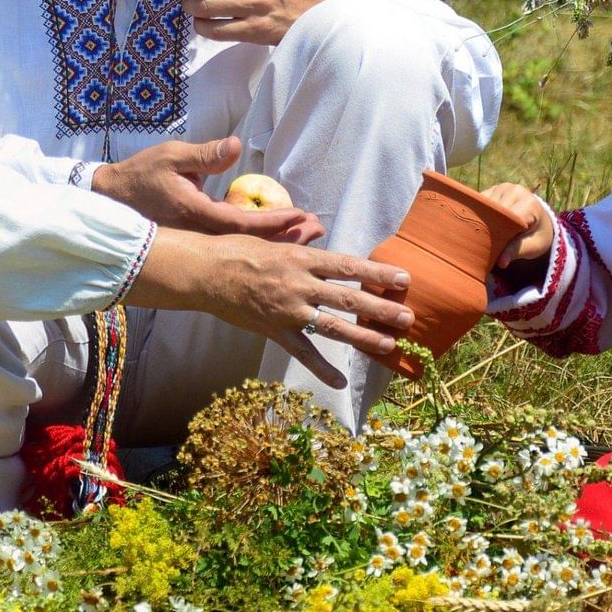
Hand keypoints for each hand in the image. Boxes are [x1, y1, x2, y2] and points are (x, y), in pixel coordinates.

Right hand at [94, 135, 322, 243]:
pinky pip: (234, 241)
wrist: (112, 199)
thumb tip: (234, 146)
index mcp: (197, 214)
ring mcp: (199, 239)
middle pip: (252, 242)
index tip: (301, 216)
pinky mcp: (198, 237)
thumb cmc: (142, 173)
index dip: (275, 222)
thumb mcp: (172, 155)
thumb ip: (205, 155)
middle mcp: (201, 233)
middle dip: (287, 237)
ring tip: (307, 232)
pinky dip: (258, 236)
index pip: (244, 224)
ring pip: (245, 244)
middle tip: (318, 230)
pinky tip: (277, 232)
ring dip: (277, 238)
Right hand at [126, 228, 413, 388]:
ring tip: (389, 346)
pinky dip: (321, 370)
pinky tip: (340, 382)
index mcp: (300, 258)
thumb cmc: (234, 249)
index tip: (403, 279)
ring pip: (333, 327)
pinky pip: (303, 354)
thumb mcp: (269, 237)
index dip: (377, 273)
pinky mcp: (275, 331)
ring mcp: (288, 310)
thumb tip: (318, 229)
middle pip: (348, 298)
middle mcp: (299, 284)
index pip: (348, 266)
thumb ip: (297, 236)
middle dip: (381, 308)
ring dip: (363, 337)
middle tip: (408, 317)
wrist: (203, 273)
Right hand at [483, 183, 555, 270]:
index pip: (507, 217)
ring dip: (483, 218)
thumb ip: (517, 251)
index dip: (499, 231)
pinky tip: (484, 222)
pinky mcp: (493, 188)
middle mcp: (516, 190)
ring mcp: (503, 187)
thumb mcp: (533, 247)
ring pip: (484, 205)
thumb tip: (500, 263)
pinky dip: (480, 212)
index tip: (495, 246)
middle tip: (487, 242)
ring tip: (486, 232)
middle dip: (490, 226)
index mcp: (529, 203)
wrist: (540, 221)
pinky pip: (480, 202)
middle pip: (494, 210)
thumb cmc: (538, 235)